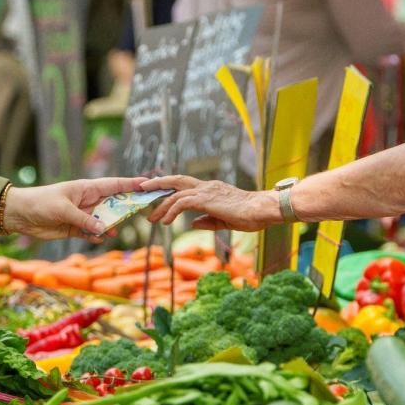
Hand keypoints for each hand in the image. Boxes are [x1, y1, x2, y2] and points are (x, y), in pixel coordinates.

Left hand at [2, 177, 145, 241]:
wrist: (19, 214)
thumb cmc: (40, 203)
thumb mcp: (63, 210)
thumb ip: (84, 220)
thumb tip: (104, 230)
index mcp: (86, 189)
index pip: (113, 185)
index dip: (130, 184)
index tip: (147, 184)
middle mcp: (87, 201)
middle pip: (113, 204)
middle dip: (125, 208)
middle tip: (140, 212)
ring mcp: (82, 215)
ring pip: (104, 221)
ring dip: (110, 226)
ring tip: (113, 231)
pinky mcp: (75, 229)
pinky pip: (92, 233)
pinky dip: (96, 237)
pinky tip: (99, 239)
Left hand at [142, 176, 281, 231]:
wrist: (261, 210)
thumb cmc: (250, 216)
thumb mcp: (225, 221)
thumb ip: (208, 221)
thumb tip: (193, 223)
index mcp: (211, 190)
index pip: (186, 186)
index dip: (170, 189)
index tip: (158, 196)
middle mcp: (206, 187)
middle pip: (176, 180)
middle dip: (157, 184)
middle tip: (142, 190)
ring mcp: (205, 191)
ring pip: (175, 194)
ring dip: (160, 206)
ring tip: (151, 218)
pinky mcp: (206, 199)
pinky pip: (181, 203)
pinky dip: (170, 211)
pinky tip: (165, 222)